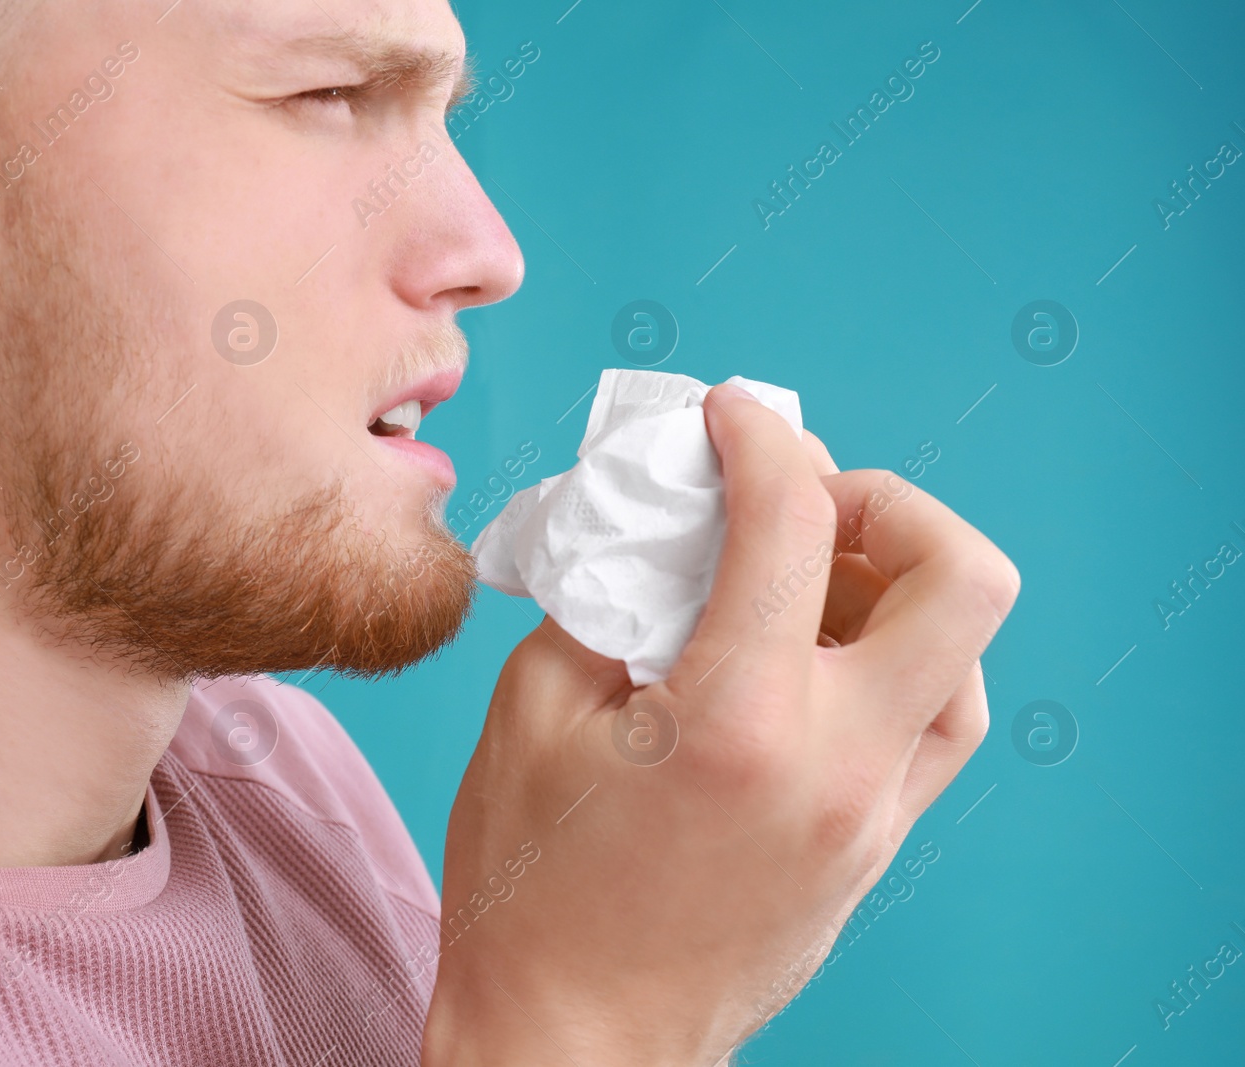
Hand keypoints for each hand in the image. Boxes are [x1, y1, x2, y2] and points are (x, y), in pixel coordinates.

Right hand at [420, 382, 1019, 1065]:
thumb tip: (652, 524)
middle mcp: (837, 764)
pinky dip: (888, 662)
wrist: (572, 1044)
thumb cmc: (530, 893)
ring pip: (962, 658)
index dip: (761, 436)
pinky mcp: (872, 850)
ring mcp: (871, 817)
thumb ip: (600, 595)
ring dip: (894, 588)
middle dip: (887, 501)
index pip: (795, 521)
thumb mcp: (530, 715)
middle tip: (799, 505)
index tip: (727, 417)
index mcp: (740, 719)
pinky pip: (929, 726)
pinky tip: (803, 663)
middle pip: (961, 579)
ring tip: (796, 586)